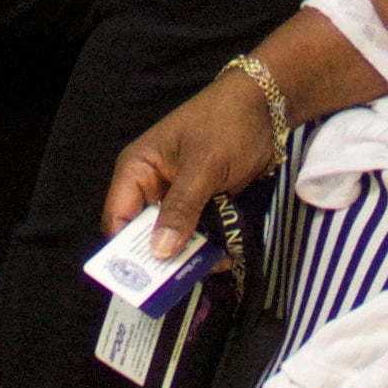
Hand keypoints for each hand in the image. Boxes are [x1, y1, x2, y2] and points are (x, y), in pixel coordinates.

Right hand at [97, 70, 284, 263]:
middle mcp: (152, 185)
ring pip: (173, 237)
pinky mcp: (202, 202)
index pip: (119, 218)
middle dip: (164, 257)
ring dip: (190, 254)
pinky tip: (226, 256)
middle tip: (183, 281)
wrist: (267, 106)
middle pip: (145, 234)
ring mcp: (178, 195)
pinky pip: (197, 232)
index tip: (145, 279)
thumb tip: (159, 251)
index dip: (127, 250)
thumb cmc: (226, 124)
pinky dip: (208, 245)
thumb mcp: (204, 166)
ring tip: (214, 266)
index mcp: (138, 169)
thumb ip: (181, 209)